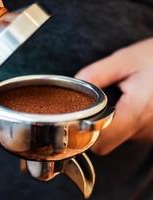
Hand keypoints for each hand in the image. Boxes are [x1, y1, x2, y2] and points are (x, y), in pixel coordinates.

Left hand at [75, 38, 152, 154]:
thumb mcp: (125, 60)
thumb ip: (95, 75)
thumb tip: (71, 88)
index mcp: (138, 112)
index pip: (100, 143)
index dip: (84, 134)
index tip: (79, 119)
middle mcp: (147, 130)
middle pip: (107, 140)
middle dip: (98, 122)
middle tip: (102, 100)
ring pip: (120, 136)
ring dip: (115, 119)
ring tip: (124, 96)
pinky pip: (134, 131)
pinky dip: (129, 119)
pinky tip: (135, 101)